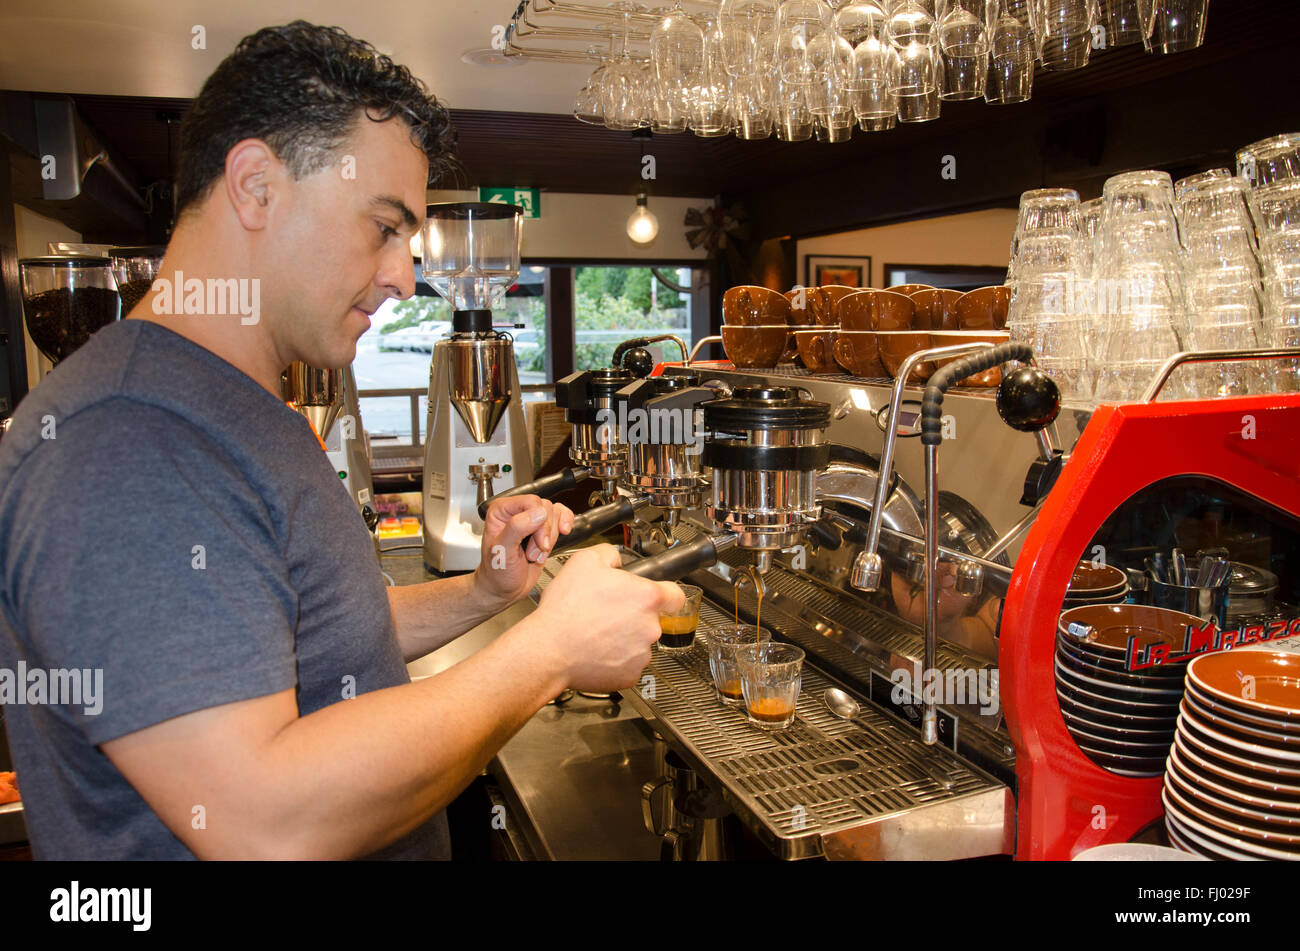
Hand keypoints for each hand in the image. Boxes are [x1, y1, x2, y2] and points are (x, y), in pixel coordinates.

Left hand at [474, 494, 574, 607]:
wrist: (504, 589)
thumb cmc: (497, 572)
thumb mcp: (503, 551)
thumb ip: (517, 528)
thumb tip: (538, 513)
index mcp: (501, 511)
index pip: (531, 502)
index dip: (539, 522)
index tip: (537, 542)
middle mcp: (516, 511)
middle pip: (545, 508)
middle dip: (544, 534)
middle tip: (532, 553)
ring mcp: (531, 519)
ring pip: (555, 514)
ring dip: (551, 538)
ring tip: (536, 554)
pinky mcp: (544, 528)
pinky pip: (562, 515)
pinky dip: (564, 528)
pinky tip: (562, 535)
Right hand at [531, 544, 684, 692]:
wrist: (548, 648)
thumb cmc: (565, 609)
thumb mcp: (584, 561)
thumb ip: (610, 554)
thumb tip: (616, 558)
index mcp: (646, 597)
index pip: (676, 595)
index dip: (665, 594)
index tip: (658, 598)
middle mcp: (650, 627)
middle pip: (653, 619)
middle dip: (634, 616)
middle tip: (607, 613)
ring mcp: (642, 654)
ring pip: (640, 642)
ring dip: (625, 638)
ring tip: (597, 632)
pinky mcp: (630, 675)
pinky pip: (629, 664)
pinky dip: (616, 659)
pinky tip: (597, 650)